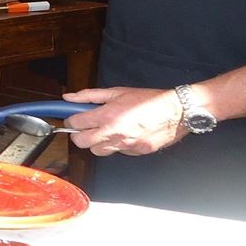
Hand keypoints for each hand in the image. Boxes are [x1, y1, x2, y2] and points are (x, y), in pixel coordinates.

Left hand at [62, 87, 187, 156]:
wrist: (176, 112)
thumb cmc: (148, 99)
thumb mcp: (117, 92)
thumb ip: (90, 96)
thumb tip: (69, 98)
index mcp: (107, 116)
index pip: (76, 124)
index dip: (70, 120)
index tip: (72, 118)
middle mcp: (114, 134)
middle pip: (82, 143)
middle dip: (78, 135)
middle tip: (84, 127)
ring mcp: (125, 145)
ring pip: (98, 151)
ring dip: (96, 142)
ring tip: (104, 131)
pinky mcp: (136, 153)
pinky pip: (117, 152)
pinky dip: (115, 145)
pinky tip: (122, 134)